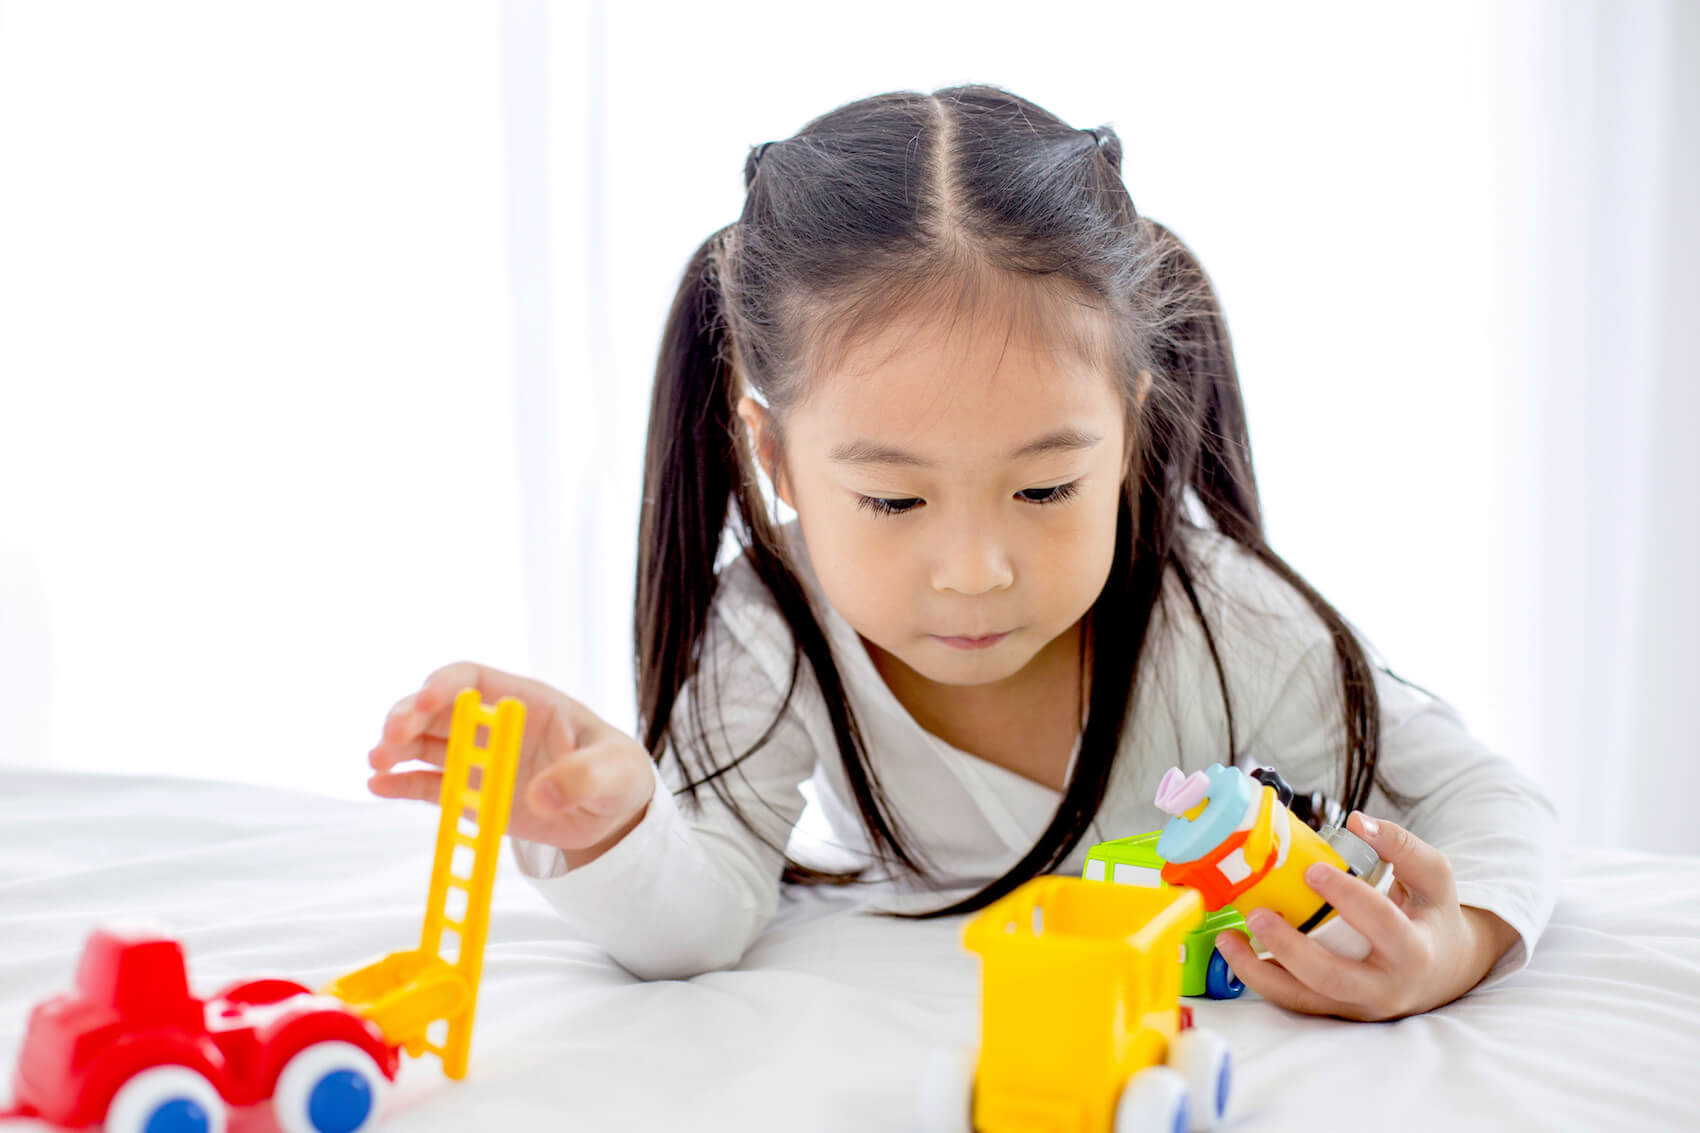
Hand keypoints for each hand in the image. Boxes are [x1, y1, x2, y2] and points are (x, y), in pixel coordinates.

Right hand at [366, 661, 655, 866]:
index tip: (424, 702)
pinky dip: (403, 784)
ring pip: (426, 744)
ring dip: (396, 748)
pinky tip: (378, 786)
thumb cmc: (617, 776)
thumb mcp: (614, 773)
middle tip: (387, 739)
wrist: (612, 815)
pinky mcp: (473, 794)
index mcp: (526, 702)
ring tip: (376, 763)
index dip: (444, 686)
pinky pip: (430, 785)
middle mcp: (494, 725)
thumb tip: (542, 795)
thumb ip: (582, 777)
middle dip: (408, 717)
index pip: (473, 679)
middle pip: (438, 710)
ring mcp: (480, 759)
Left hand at [1213, 812, 1520, 1020]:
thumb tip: (1358, 822)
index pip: (1381, 924)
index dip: (1348, 897)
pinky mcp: (1334, 1011)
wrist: (1441, 972)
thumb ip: (1402, 847)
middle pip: (1332, 977)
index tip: (1313, 870)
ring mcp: (1356, 1005)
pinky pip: (1293, 1001)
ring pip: (1303, 1000)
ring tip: (1228, 939)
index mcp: (1414, 951)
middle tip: (1258, 913)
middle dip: (1290, 948)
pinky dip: (1261, 979)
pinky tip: (1236, 952)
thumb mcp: (1433, 878)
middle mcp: (1383, 987)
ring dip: (1259, 972)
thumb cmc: (1431, 917)